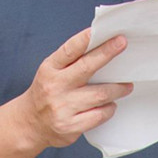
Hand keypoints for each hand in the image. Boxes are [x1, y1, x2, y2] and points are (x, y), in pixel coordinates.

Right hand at [21, 28, 132, 148]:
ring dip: (117, 89)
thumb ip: (72, 60)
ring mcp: (62, 107)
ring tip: (126, 85)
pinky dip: (109, 108)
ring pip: (100, 94)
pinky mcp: (70, 126)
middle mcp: (55, 86)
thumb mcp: (51, 71)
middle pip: (87, 67)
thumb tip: (102, 45)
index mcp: (50, 69)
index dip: (85, 39)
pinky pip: (99, 115)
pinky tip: (111, 105)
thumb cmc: (47, 91)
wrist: (30, 123)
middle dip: (107, 53)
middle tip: (122, 44)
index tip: (101, 30)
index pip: (69, 50)